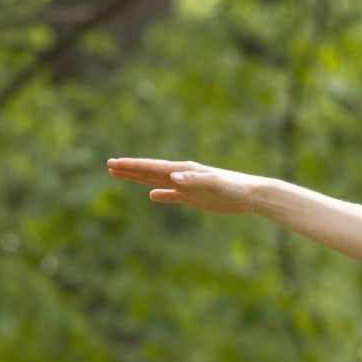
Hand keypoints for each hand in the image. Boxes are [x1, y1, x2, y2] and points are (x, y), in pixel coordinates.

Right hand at [105, 158, 260, 215]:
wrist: (252, 195)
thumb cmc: (235, 188)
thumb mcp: (214, 185)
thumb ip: (193, 181)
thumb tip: (170, 178)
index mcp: (184, 170)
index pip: (152, 167)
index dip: (132, 166)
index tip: (113, 163)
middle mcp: (182, 175)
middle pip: (150, 171)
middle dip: (129, 169)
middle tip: (108, 165)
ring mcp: (187, 186)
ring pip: (157, 180)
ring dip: (139, 178)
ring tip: (121, 175)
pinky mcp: (195, 197)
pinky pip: (173, 195)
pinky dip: (161, 194)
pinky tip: (152, 195)